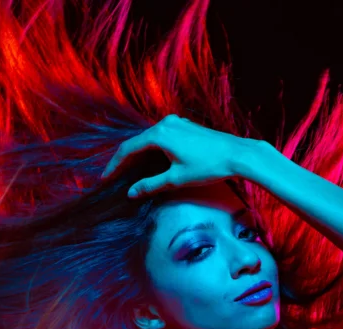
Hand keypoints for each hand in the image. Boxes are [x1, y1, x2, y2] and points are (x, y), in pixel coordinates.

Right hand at [100, 114, 253, 197]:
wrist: (236, 154)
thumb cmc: (208, 167)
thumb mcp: (176, 179)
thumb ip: (151, 185)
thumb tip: (131, 193)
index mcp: (159, 134)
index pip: (128, 149)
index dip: (115, 165)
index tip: (106, 178)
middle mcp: (165, 123)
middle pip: (137, 142)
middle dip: (125, 160)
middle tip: (115, 176)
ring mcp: (176, 122)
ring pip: (149, 139)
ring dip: (139, 154)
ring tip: (130, 171)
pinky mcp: (185, 126)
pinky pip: (161, 136)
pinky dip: (152, 149)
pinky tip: (151, 161)